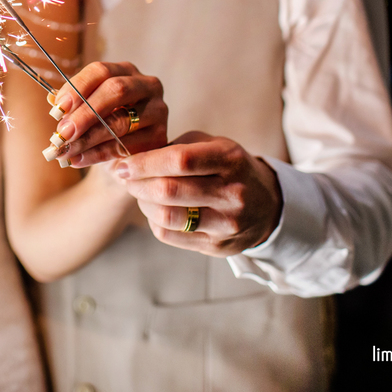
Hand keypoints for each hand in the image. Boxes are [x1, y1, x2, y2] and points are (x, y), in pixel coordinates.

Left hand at [50, 61, 167, 166]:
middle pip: (115, 90)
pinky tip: (79, 159)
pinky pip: (126, 145)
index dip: (77, 87)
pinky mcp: (159, 136)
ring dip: (88, 137)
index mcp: (125, 71)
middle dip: (84, 113)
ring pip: (120, 121)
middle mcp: (146, 85)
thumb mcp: (86, 112)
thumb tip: (53, 101)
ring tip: (66, 149)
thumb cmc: (102, 127)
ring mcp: (157, 110)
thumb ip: (72, 105)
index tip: (57, 108)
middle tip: (62, 132)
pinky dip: (98, 154)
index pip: (100, 70)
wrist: (123, 159)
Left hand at [114, 131, 283, 255]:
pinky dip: (154, 221)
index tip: (124, 164)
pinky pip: (171, 236)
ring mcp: (227, 223)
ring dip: (143, 204)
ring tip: (139, 193)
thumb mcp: (212, 145)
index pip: (179, 160)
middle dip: (137, 184)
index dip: (144, 163)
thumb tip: (133, 158)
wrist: (267, 205)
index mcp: (230, 159)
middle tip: (125, 178)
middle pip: (169, 191)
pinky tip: (154, 210)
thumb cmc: (228, 168)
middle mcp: (231, 193)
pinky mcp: (218, 246)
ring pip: (167, 217)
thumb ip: (176, 148)